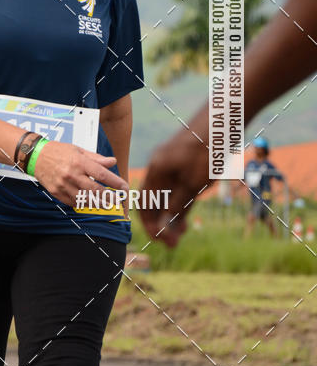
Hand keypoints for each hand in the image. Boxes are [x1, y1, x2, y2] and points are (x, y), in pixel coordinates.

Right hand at [32, 141, 128, 207]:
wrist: (36, 156)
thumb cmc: (59, 151)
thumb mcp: (78, 150)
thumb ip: (96, 158)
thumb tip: (112, 162)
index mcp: (79, 161)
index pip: (101, 174)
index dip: (115, 182)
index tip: (124, 187)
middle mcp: (71, 174)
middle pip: (95, 190)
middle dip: (109, 197)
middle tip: (118, 201)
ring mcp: (63, 185)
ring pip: (84, 199)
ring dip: (97, 203)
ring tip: (106, 204)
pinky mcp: (56, 192)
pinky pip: (72, 202)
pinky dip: (82, 204)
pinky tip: (89, 203)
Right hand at [140, 125, 209, 246]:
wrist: (222, 123)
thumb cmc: (206, 152)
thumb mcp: (193, 184)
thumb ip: (178, 205)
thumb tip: (165, 227)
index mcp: (156, 171)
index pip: (144, 204)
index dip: (151, 225)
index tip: (164, 242)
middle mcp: (159, 167)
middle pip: (154, 201)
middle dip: (162, 222)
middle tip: (176, 241)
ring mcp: (171, 164)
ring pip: (166, 194)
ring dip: (172, 213)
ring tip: (185, 229)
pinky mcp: (183, 163)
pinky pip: (176, 187)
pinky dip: (180, 201)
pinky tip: (189, 211)